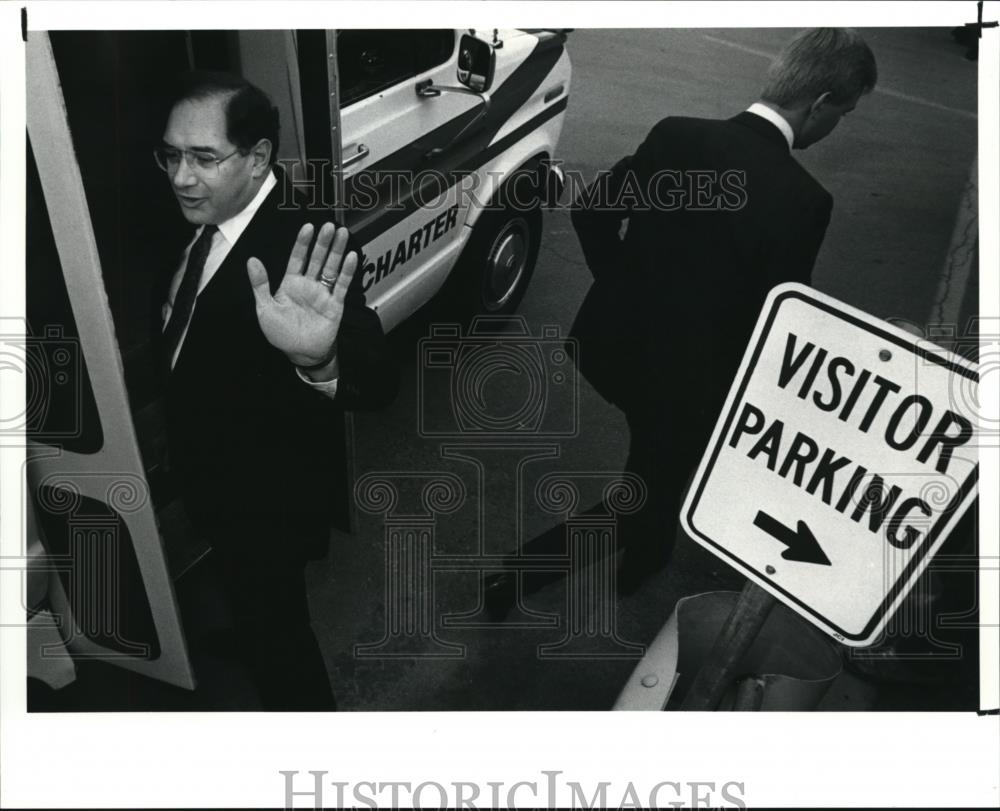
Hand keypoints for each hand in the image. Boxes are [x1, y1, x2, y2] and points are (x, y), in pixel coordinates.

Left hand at [247, 223, 357, 368]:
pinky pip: (341, 285)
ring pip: (331, 268)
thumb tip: (251, 260)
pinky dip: (347, 272)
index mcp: (290, 284)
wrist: (300, 354)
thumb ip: (260, 284)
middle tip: (329, 226)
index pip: (297, 258)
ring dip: (337, 251)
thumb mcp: (265, 308)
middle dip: (323, 242)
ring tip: (342, 234)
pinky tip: (351, 257)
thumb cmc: (281, 333)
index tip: (308, 227)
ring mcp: (323, 293)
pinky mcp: (335, 304)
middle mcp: (308, 285)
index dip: (302, 243)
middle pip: (317, 259)